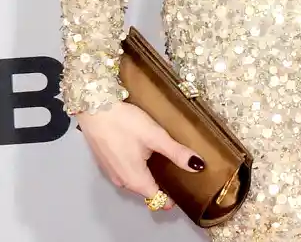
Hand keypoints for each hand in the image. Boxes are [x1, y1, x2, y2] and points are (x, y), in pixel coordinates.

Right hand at [77, 102, 203, 207]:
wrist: (95, 110)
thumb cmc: (124, 123)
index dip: (171, 198)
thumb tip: (197, 166)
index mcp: (135, 179)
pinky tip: (146, 152)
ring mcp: (113, 172)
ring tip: (167, 162)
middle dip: (162, 186)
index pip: (156, 198)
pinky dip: (139, 167)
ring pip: (136, 181)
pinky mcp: (108, 161)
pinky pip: (127, 171)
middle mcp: (122, 181)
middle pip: (146, 190)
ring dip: (150, 176)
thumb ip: (176, 152)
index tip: (184, 191)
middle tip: (180, 174)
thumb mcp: (155, 136)